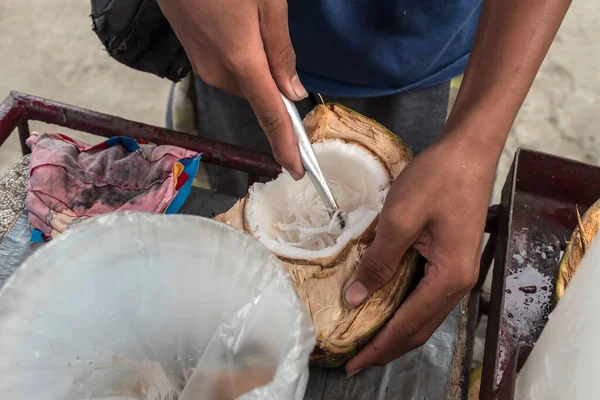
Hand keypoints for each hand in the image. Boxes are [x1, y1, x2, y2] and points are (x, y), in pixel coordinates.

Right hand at [156, 0, 305, 178]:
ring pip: (245, 80)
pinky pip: (228, 68)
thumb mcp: (267, 1)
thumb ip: (281, 50)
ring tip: (251, 20)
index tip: (298, 170)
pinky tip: (238, 25)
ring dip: (257, 65)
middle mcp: (219, 72)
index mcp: (242, 61)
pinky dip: (243, 59)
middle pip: (260, 93)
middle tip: (273, 35)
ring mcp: (203, 65)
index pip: (271, 116)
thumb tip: (292, 91)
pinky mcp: (193, 55)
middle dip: (275, 81)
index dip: (286, 145)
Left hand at [342, 134, 495, 374]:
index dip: (379, 346)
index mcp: (449, 277)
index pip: (408, 325)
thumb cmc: (436, 180)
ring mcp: (458, 271)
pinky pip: (426, 295)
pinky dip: (404, 308)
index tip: (353, 363)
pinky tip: (385, 306)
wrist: (468, 151)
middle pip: (420, 327)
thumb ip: (378, 262)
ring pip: (423, 314)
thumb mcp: (400, 219)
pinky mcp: (452, 259)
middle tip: (356, 359)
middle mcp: (459, 282)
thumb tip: (355, 298)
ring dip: (396, 330)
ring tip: (367, 339)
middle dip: (387, 346)